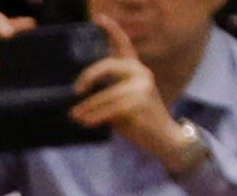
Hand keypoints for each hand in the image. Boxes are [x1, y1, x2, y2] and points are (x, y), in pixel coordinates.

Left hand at [74, 20, 200, 164]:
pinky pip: (109, 108)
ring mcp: (142, 86)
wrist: (161, 136)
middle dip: (88, 76)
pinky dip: (94, 117)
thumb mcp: (121, 101)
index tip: (98, 18)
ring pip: (105, 94)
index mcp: (136, 69)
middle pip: (108, 64)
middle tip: (75, 90)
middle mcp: (141, 72)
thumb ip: (107, 90)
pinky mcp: (139, 102)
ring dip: (86, 107)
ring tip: (74, 116)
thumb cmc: (137, 119)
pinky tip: (86, 123)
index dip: (112, 30)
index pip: (124, 45)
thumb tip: (78, 94)